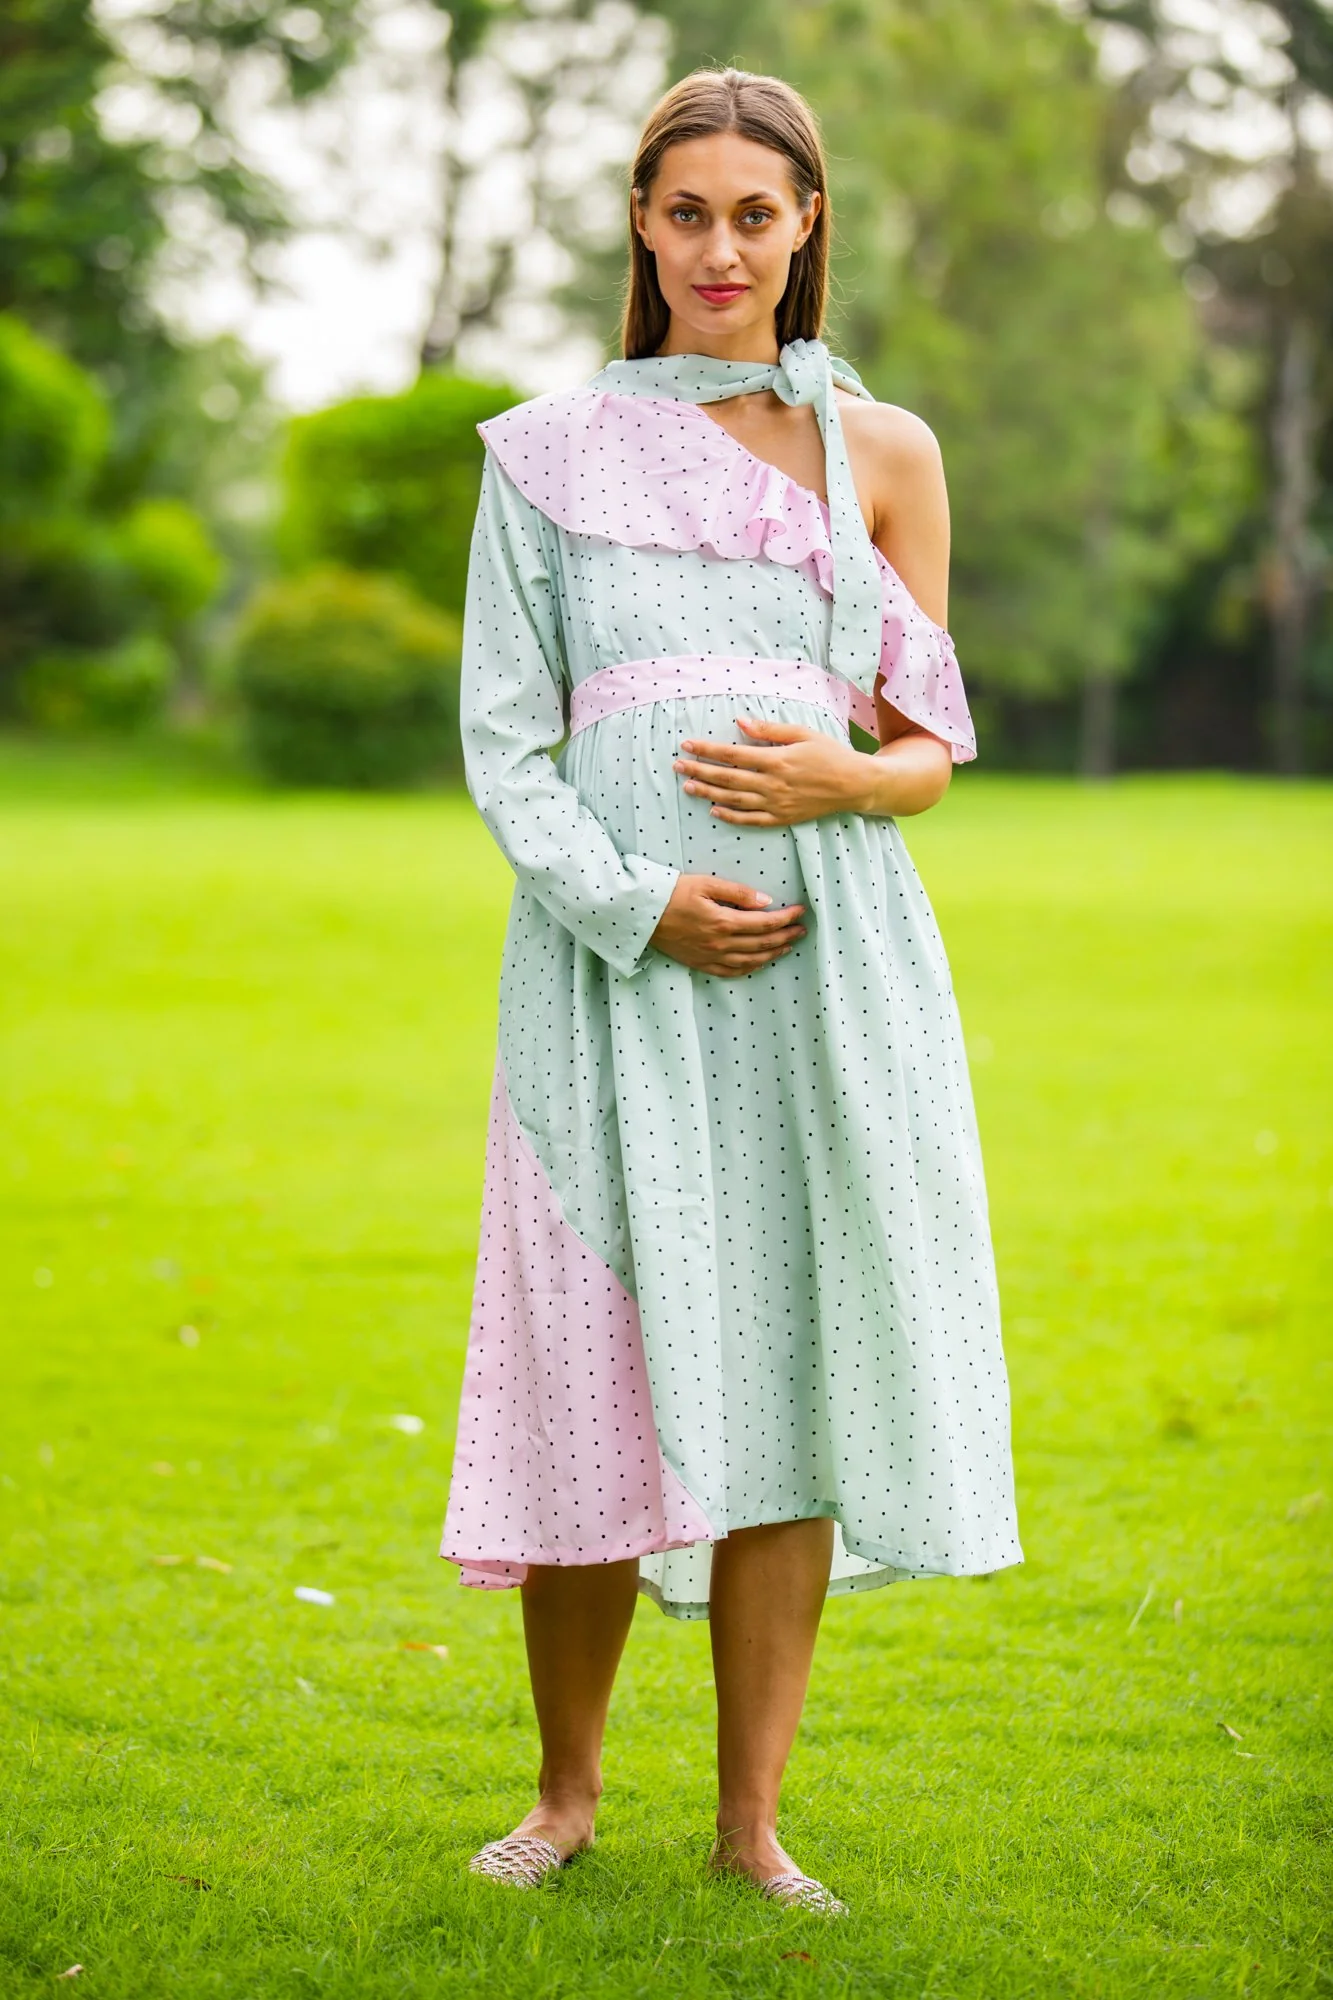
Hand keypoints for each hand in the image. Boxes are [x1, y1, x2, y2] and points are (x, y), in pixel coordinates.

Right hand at [650, 873, 804, 976]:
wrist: (641, 915)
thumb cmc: (671, 893)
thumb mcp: (705, 884)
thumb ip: (738, 892)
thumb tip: (766, 901)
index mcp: (723, 921)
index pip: (765, 922)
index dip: (786, 918)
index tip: (801, 911)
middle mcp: (720, 944)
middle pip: (763, 942)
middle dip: (786, 935)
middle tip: (802, 929)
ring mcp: (711, 957)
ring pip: (751, 960)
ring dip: (773, 953)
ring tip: (788, 945)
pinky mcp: (701, 964)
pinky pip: (732, 972)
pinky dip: (750, 968)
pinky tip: (760, 962)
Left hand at [672, 718, 868, 825]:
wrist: (854, 784)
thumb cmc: (830, 754)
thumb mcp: (803, 733)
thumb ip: (769, 730)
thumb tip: (740, 723)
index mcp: (777, 759)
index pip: (732, 754)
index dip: (707, 749)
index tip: (687, 745)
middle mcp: (773, 783)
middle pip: (727, 778)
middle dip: (699, 771)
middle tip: (677, 766)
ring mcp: (776, 803)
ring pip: (734, 800)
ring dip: (708, 794)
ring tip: (687, 787)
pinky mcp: (782, 818)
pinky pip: (750, 820)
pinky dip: (730, 816)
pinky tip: (714, 811)